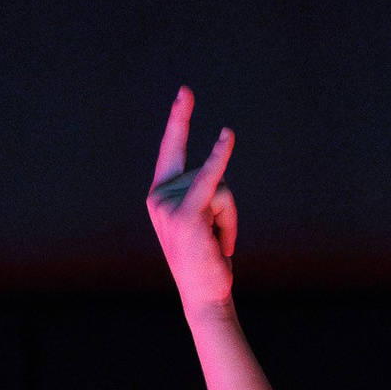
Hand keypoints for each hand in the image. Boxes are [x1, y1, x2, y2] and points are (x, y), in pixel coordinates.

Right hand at [148, 88, 237, 315]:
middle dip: (227, 209)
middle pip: (211, 175)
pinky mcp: (186, 214)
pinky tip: (227, 136)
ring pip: (221, 188)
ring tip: (220, 246)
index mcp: (160, 194)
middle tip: (219, 242)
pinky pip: (210, 179)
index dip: (179, 120)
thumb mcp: (200, 221)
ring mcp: (169, 204)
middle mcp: (159, 195)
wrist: (204, 296)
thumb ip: (203, 193)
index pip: (172, 150)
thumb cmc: (205, 261)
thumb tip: (217, 172)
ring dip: (231, 221)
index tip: (185, 92)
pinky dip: (218, 156)